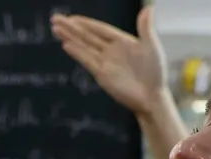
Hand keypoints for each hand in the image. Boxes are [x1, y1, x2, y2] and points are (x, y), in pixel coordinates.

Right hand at [52, 8, 167, 116]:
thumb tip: (148, 8)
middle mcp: (110, 50)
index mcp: (121, 41)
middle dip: (71, 27)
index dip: (85, 23)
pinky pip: (87, 60)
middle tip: (55, 19)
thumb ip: (146, 28)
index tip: (71, 17)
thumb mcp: (152, 47)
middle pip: (87, 36)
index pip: (99, 29)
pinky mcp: (102, 74)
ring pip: (84, 46)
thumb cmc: (155, 72)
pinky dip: (77, 52)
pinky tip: (66, 45)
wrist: (152, 97)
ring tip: (55, 29)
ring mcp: (105, 62)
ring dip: (70, 37)